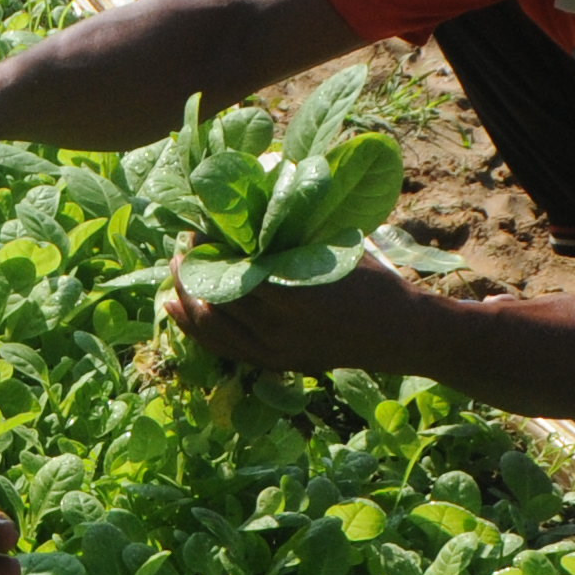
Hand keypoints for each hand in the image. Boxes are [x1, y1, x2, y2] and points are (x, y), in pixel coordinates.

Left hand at [162, 249, 432, 376]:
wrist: (399, 333)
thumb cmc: (372, 282)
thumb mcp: (331, 252)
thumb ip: (289, 239)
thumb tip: (249, 211)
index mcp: (291, 294)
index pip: (231, 270)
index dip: (207, 249)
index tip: (197, 227)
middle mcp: (276, 328)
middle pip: (214, 298)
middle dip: (190, 270)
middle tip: (182, 246)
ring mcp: (273, 350)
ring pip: (211, 326)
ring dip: (187, 297)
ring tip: (175, 271)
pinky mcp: (274, 363)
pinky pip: (222, 347)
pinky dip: (195, 328)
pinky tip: (176, 309)